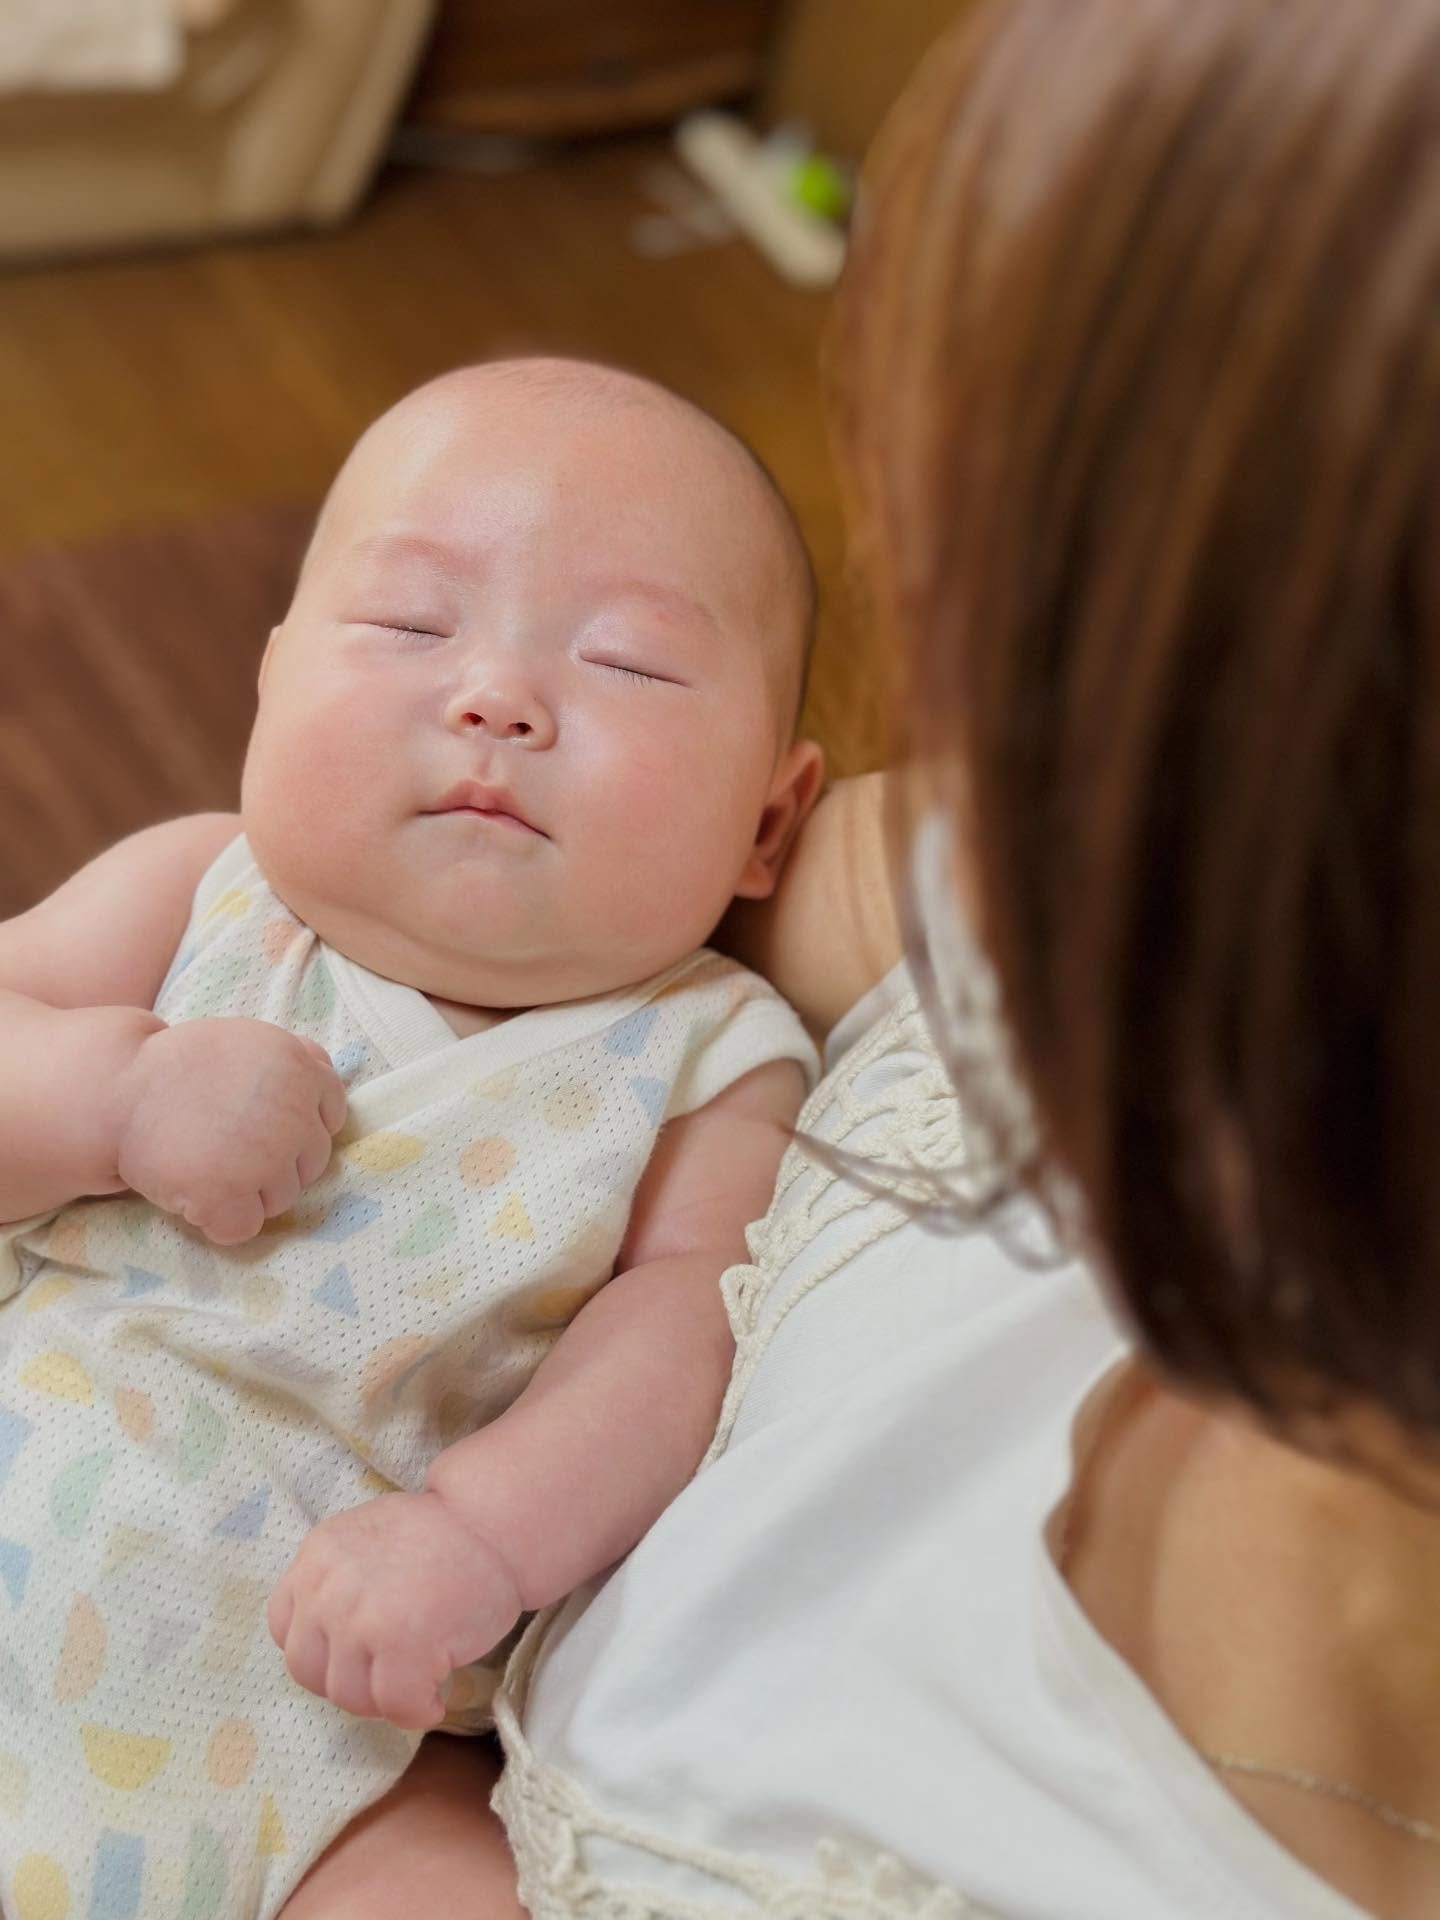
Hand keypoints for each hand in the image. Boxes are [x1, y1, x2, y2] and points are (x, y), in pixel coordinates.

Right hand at [110, 1016, 345, 1244]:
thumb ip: (292, 1056)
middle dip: (276, 1164)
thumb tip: (325, 1072)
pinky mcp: (226, 1194)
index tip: (262, 1127)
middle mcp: (291, 1113)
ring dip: (249, 1194)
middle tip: (227, 1148)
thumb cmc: (180, 1068)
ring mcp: (262, 1158)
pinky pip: (245, 1229)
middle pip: (311, 1164)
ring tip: (207, 1165)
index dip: (298, 1128)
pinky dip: (222, 1223)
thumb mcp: (247, 1039)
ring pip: (282, 1200)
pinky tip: (197, 1195)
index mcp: (299, 1069)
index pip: (331, 1118)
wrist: (115, 1092)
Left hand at [266, 1490, 523, 1730]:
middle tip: (388, 1676)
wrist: (494, 1524)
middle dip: (348, 1682)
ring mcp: (362, 1618)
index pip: (285, 1628)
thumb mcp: (365, 1540)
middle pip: (309, 1670)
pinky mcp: (403, 1645)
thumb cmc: (441, 1535)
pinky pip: (396, 1705)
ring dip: (382, 1701)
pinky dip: (415, 1712)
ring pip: (349, 1696)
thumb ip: (336, 1582)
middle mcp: (328, 1587)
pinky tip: (435, 1698)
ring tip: (417, 1684)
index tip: (354, 1654)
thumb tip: (327, 1639)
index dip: (321, 1650)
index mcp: (317, 1556)